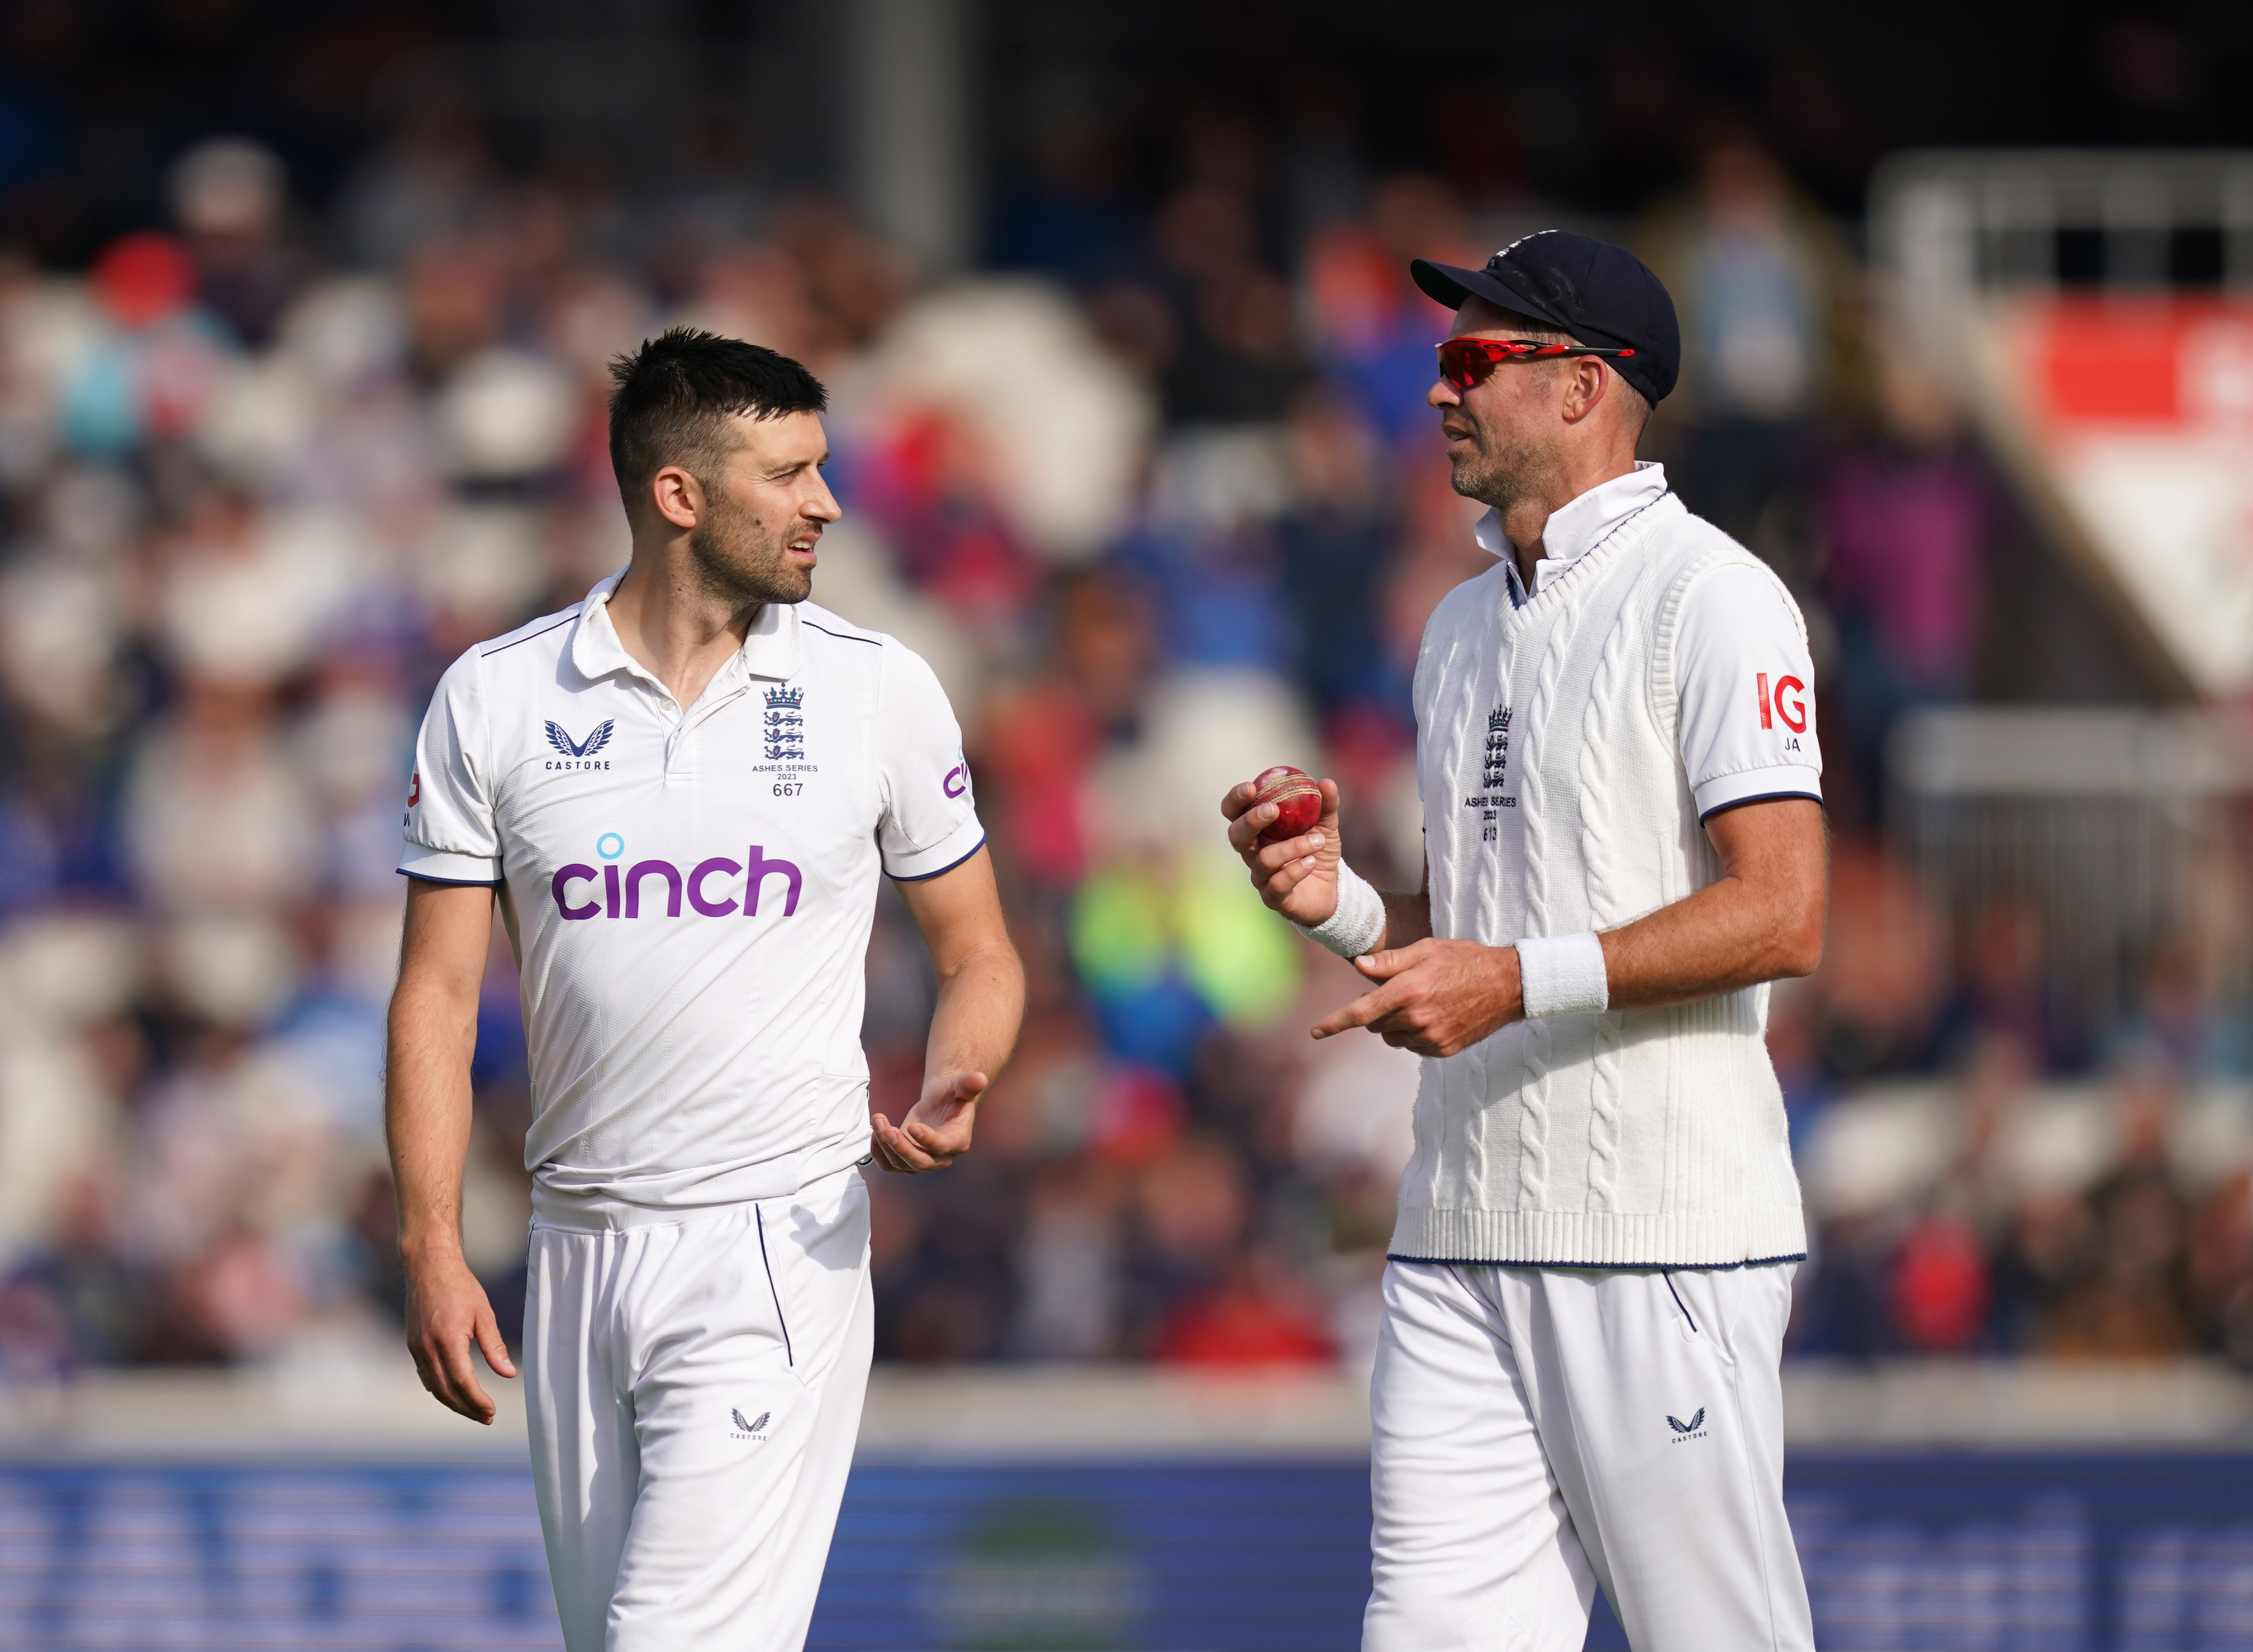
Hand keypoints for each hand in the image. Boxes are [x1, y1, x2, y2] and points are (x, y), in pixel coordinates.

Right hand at [403, 1249, 516, 1423]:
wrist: (429, 1267)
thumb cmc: (460, 1287)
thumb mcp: (483, 1314)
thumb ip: (495, 1347)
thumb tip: (509, 1374)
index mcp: (448, 1340)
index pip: (462, 1382)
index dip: (477, 1400)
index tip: (491, 1411)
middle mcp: (428, 1348)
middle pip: (446, 1391)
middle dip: (467, 1408)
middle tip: (486, 1417)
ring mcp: (416, 1348)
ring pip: (434, 1387)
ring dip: (453, 1403)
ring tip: (473, 1411)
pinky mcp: (413, 1345)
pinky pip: (425, 1376)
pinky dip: (439, 1390)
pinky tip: (453, 1394)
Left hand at [871, 1069, 986, 1172]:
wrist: (941, 1102)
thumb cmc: (952, 1094)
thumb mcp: (960, 1086)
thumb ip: (968, 1084)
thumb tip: (979, 1078)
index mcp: (958, 1140)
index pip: (942, 1146)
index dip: (927, 1140)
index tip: (912, 1126)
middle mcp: (941, 1157)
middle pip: (920, 1162)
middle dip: (901, 1148)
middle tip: (887, 1129)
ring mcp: (922, 1161)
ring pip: (901, 1165)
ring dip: (885, 1145)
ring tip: (878, 1121)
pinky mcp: (906, 1160)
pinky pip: (889, 1166)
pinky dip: (878, 1153)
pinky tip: (875, 1132)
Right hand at [1221, 775, 1343, 926]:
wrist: (1333, 888)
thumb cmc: (1320, 851)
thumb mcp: (1326, 825)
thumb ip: (1325, 805)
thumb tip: (1326, 782)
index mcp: (1258, 830)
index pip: (1233, 812)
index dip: (1235, 800)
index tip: (1250, 787)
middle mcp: (1253, 852)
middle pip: (1236, 835)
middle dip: (1251, 821)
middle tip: (1272, 810)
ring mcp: (1261, 876)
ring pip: (1264, 859)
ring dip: (1292, 847)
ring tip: (1317, 841)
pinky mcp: (1274, 897)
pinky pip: (1277, 884)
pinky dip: (1295, 871)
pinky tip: (1311, 863)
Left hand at [1311, 938, 1523, 1056]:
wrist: (1508, 984)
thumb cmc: (1464, 959)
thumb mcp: (1426, 949)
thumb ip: (1389, 962)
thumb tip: (1358, 967)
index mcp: (1407, 992)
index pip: (1360, 1013)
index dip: (1334, 1023)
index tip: (1315, 1032)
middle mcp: (1416, 1019)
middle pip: (1374, 1024)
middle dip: (1374, 1010)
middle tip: (1396, 990)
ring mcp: (1431, 1038)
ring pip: (1392, 1037)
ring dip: (1394, 1023)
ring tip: (1419, 1000)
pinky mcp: (1443, 1050)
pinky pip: (1413, 1046)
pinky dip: (1413, 1033)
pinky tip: (1434, 1014)